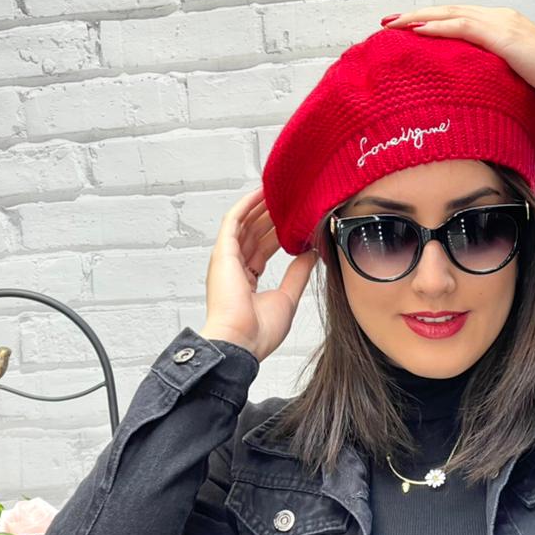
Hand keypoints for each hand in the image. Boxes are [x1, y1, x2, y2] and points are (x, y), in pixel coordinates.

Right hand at [202, 185, 317, 362]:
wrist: (241, 342)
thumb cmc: (258, 332)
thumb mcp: (287, 297)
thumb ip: (297, 273)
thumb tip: (311, 253)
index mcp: (246, 282)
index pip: (263, 250)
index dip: (278, 234)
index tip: (295, 222)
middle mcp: (234, 268)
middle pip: (254, 234)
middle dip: (271, 217)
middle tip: (290, 202)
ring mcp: (226, 260)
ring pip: (244, 224)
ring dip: (259, 207)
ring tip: (278, 191)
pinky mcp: (223, 252)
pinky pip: (233, 221)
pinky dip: (245, 205)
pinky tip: (260, 192)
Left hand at [381, 5, 534, 111]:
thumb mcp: (519, 79)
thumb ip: (498, 76)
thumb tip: (481, 92)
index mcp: (505, 27)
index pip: (462, 20)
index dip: (434, 22)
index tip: (408, 29)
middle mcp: (502, 18)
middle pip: (451, 12)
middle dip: (417, 15)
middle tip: (388, 22)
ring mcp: (503, 24)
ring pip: (452, 15)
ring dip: (420, 18)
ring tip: (393, 24)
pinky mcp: (504, 37)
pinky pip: (463, 28)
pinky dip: (438, 27)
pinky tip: (417, 31)